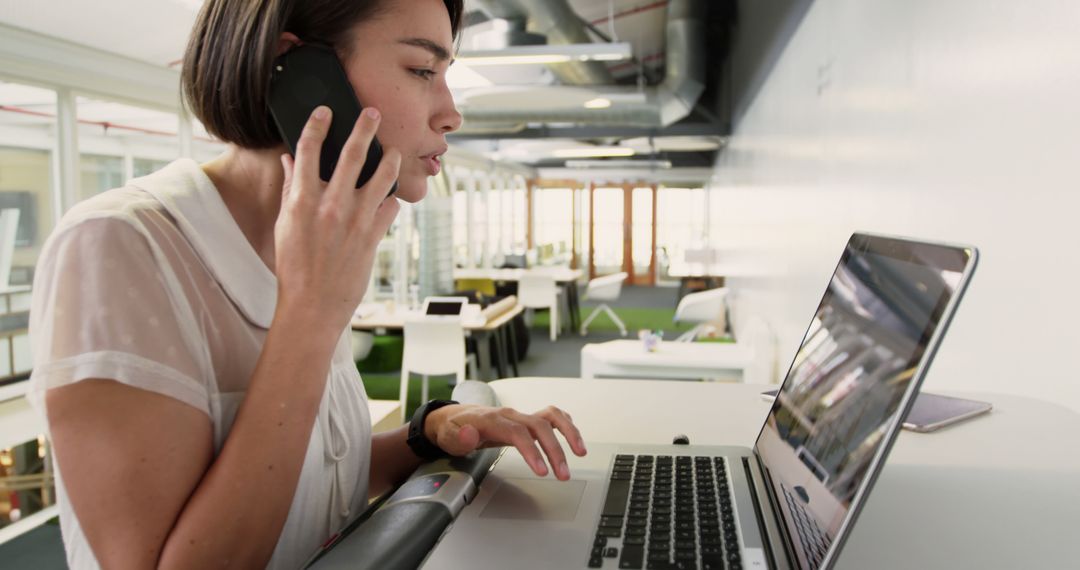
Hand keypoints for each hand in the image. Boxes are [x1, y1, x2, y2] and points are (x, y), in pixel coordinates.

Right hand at [274, 105, 400, 333]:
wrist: (312, 305)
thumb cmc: (294, 266)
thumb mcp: (284, 225)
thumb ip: (290, 190)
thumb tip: (290, 160)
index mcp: (302, 200)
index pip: (309, 150)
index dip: (317, 125)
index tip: (326, 111)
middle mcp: (331, 205)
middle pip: (353, 154)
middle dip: (365, 127)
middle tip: (373, 112)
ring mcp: (355, 219)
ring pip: (382, 176)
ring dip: (390, 159)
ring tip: (394, 152)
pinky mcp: (374, 235)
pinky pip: (390, 206)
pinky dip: (390, 198)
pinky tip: (389, 196)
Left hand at [425, 404, 587, 480]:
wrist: (454, 419)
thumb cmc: (453, 430)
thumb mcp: (448, 436)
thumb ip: (459, 438)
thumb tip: (469, 435)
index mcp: (494, 420)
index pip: (519, 433)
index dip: (533, 451)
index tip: (543, 471)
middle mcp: (511, 415)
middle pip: (540, 426)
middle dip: (555, 451)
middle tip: (563, 474)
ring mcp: (521, 416)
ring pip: (552, 417)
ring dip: (569, 433)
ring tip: (581, 452)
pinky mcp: (527, 420)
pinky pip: (552, 416)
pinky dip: (566, 426)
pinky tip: (574, 439)